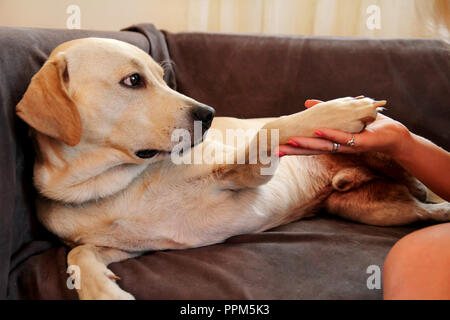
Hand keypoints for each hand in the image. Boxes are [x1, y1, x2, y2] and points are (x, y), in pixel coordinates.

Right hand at [277, 98, 411, 157]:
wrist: (393, 136)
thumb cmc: (368, 127)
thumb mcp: (342, 116)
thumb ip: (325, 110)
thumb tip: (307, 102)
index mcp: (329, 142)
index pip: (307, 145)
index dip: (292, 145)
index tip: (274, 146)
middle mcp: (335, 147)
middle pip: (311, 149)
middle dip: (293, 151)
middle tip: (275, 151)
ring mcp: (346, 146)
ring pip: (323, 145)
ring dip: (306, 145)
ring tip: (290, 144)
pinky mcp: (358, 143)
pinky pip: (342, 138)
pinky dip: (330, 134)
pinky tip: (318, 131)